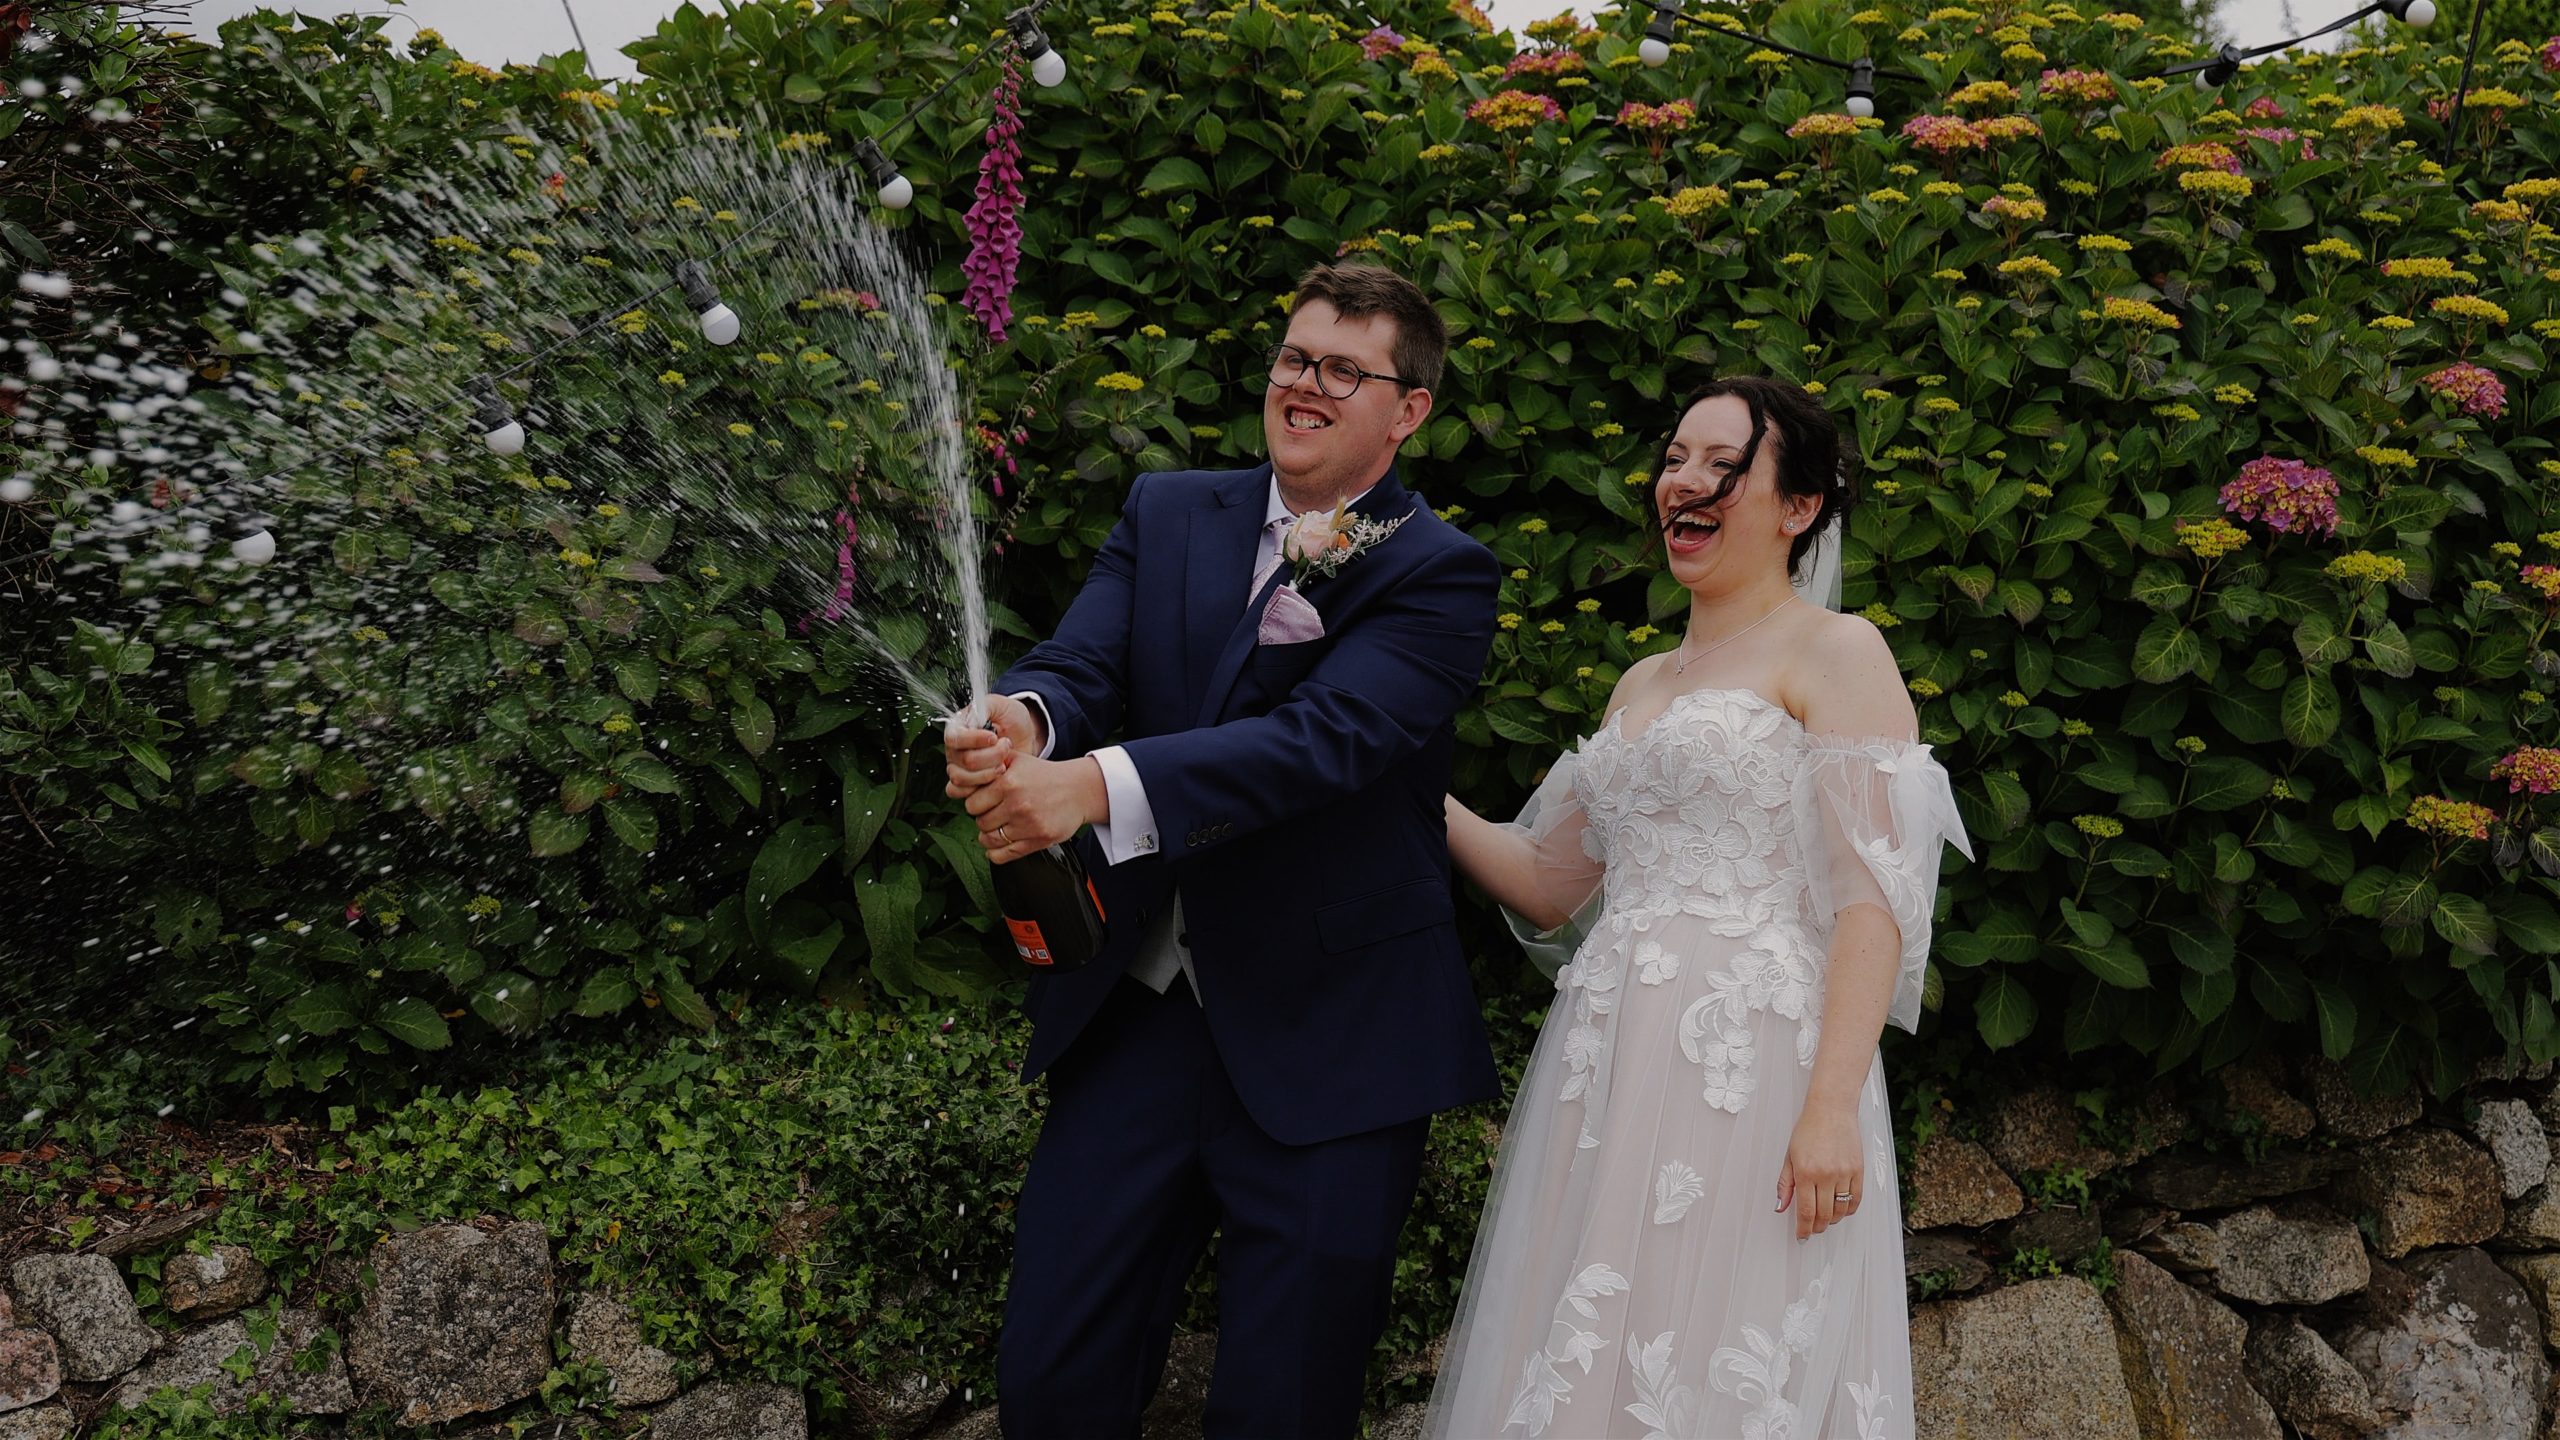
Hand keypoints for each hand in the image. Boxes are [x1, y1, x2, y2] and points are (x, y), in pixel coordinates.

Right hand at [944, 694, 1045, 800]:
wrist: (1025, 738)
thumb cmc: (1011, 719)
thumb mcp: (1001, 704)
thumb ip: (985, 705)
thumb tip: (973, 718)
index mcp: (957, 728)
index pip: (954, 738)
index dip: (975, 740)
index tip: (994, 737)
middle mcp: (953, 749)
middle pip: (964, 761)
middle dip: (992, 756)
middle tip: (1007, 746)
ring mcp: (959, 768)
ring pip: (962, 779)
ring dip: (989, 773)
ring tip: (1005, 763)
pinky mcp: (968, 785)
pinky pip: (962, 793)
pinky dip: (982, 788)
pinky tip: (997, 777)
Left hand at [966, 754, 1105, 864]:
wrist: (1079, 790)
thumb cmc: (1045, 775)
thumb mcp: (1018, 760)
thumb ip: (990, 761)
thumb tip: (962, 772)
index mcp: (1008, 783)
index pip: (972, 803)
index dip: (976, 803)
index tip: (984, 802)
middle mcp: (1017, 804)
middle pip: (980, 822)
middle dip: (983, 818)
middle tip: (994, 813)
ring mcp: (1028, 824)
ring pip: (989, 840)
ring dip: (990, 835)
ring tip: (999, 827)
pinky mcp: (1038, 840)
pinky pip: (1004, 855)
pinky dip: (996, 853)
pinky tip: (999, 844)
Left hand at [1775, 1104, 1863, 1241]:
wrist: (1831, 1109)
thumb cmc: (1808, 1129)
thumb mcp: (1789, 1156)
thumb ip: (1784, 1184)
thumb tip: (1781, 1207)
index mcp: (1805, 1172)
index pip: (1805, 1211)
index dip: (1804, 1229)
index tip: (1802, 1235)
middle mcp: (1825, 1175)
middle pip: (1824, 1214)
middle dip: (1817, 1227)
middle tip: (1813, 1230)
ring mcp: (1844, 1173)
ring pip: (1840, 1210)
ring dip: (1832, 1220)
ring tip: (1826, 1220)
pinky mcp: (1858, 1170)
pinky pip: (1856, 1199)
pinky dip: (1849, 1209)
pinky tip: (1841, 1210)